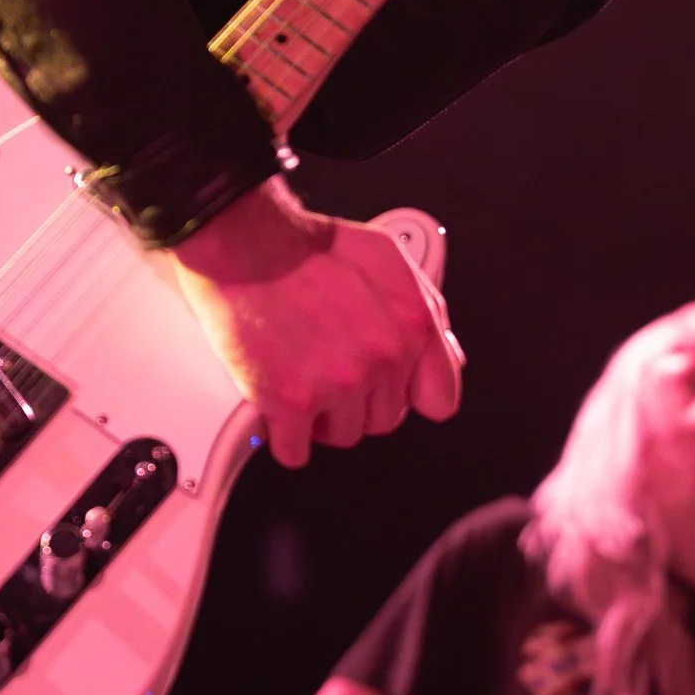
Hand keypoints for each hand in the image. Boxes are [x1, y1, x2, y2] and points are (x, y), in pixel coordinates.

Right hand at [169, 177, 462, 468]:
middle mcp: (381, 358)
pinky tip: (278, 408)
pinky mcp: (290, 402)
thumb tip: (447, 356)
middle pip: (384, 420)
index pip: (438, 400)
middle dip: (359, 400)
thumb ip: (425, 312)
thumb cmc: (311, 248)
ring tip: (301, 376)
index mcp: (412, 325)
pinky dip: (284, 437)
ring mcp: (337, 384)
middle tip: (329, 367)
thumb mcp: (390, 261)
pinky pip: (295, 451)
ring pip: (343, 435)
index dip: (410, 395)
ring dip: (321, 417)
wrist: (247, 244)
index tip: (390, 388)